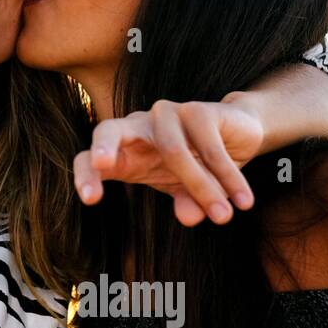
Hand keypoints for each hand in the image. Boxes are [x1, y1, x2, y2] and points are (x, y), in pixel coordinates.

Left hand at [73, 99, 265, 226]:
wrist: (238, 133)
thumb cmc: (198, 165)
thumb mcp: (185, 190)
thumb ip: (184, 203)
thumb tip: (190, 218)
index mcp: (122, 150)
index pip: (88, 158)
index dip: (84, 176)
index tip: (91, 199)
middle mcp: (137, 126)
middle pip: (107, 130)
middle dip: (103, 147)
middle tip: (102, 165)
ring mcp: (165, 113)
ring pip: (174, 152)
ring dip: (202, 188)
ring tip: (224, 217)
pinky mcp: (197, 109)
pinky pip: (210, 148)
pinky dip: (228, 177)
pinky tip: (243, 200)